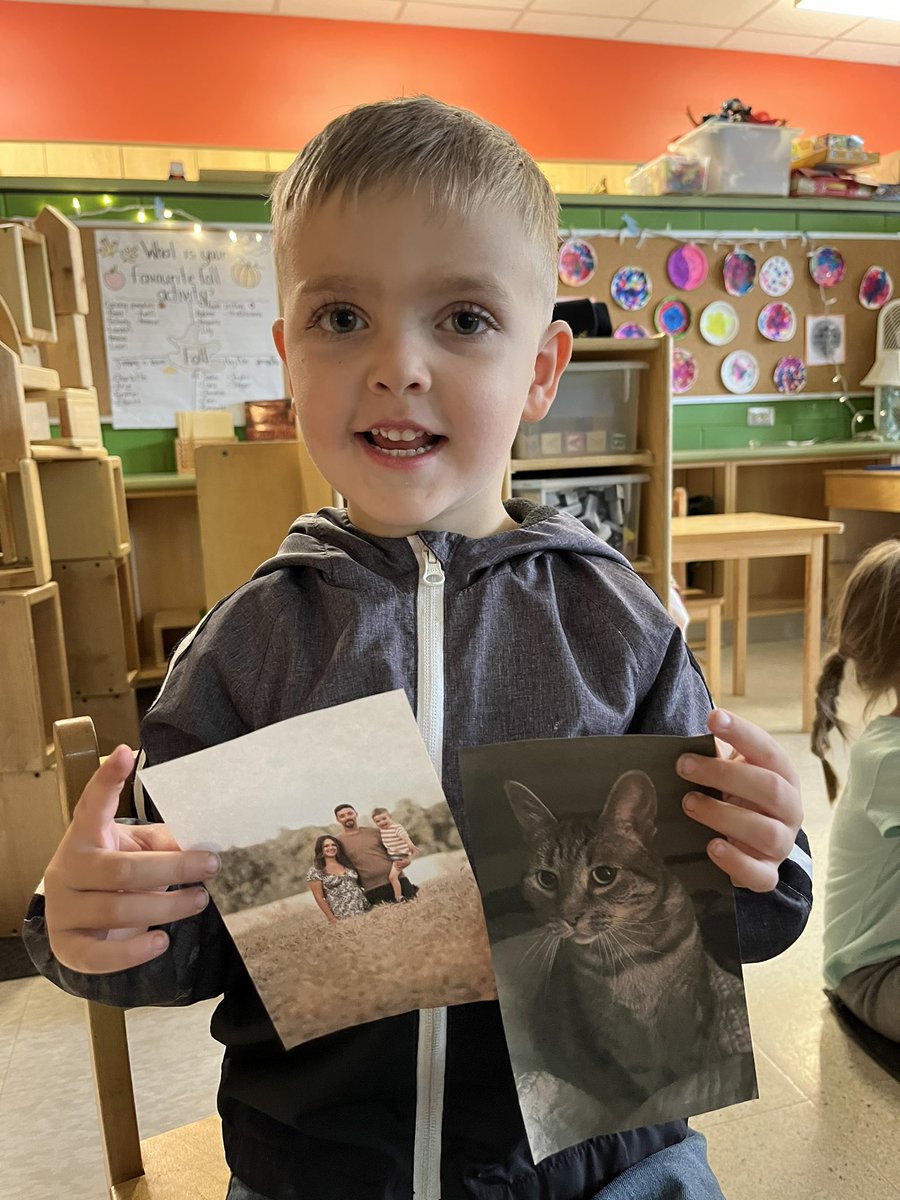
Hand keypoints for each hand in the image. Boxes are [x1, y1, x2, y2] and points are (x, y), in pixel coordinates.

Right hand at [43, 745, 219, 973]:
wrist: (77, 915)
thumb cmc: (116, 871)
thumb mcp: (137, 847)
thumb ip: (163, 842)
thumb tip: (198, 846)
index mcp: (85, 834)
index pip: (93, 803)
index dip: (107, 779)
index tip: (125, 754)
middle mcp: (68, 868)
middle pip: (123, 870)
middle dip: (173, 868)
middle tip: (210, 866)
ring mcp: (63, 908)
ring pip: (117, 910)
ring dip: (167, 907)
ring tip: (199, 900)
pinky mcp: (66, 945)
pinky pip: (98, 956)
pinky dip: (132, 952)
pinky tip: (161, 941)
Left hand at [676, 709, 801, 892]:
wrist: (749, 842)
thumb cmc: (735, 794)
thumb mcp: (730, 768)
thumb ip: (715, 753)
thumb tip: (681, 740)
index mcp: (782, 775)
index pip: (768, 750)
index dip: (743, 733)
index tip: (713, 718)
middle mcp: (789, 808)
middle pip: (769, 788)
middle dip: (724, 774)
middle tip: (683, 765)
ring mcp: (781, 843)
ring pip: (765, 832)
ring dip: (724, 815)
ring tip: (689, 803)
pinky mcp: (767, 873)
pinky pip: (761, 876)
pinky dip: (737, 863)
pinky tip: (713, 847)